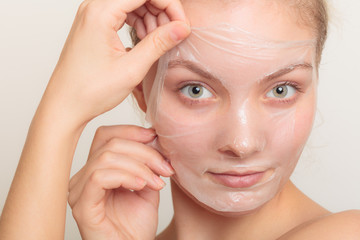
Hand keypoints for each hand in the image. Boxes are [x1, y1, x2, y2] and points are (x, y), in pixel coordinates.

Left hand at [42, 0, 189, 125]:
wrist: (65, 105)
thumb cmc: (89, 91)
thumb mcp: (131, 68)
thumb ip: (158, 44)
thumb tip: (181, 28)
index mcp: (100, 13)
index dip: (169, 5)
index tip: (182, 24)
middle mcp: (93, 8)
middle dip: (160, 11)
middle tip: (172, 35)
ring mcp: (92, 16)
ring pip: (132, 4)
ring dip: (150, 18)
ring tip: (158, 41)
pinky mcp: (94, 26)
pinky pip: (122, 14)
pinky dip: (138, 23)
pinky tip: (144, 40)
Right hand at [68, 125, 173, 239]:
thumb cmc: (137, 226)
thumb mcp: (147, 185)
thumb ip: (147, 163)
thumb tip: (153, 136)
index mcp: (97, 169)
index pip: (106, 135)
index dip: (131, 131)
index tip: (155, 137)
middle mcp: (83, 177)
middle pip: (110, 143)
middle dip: (143, 151)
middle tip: (165, 167)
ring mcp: (79, 191)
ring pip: (106, 157)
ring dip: (138, 166)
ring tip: (156, 181)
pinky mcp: (81, 205)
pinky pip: (99, 177)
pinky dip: (125, 176)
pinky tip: (141, 185)